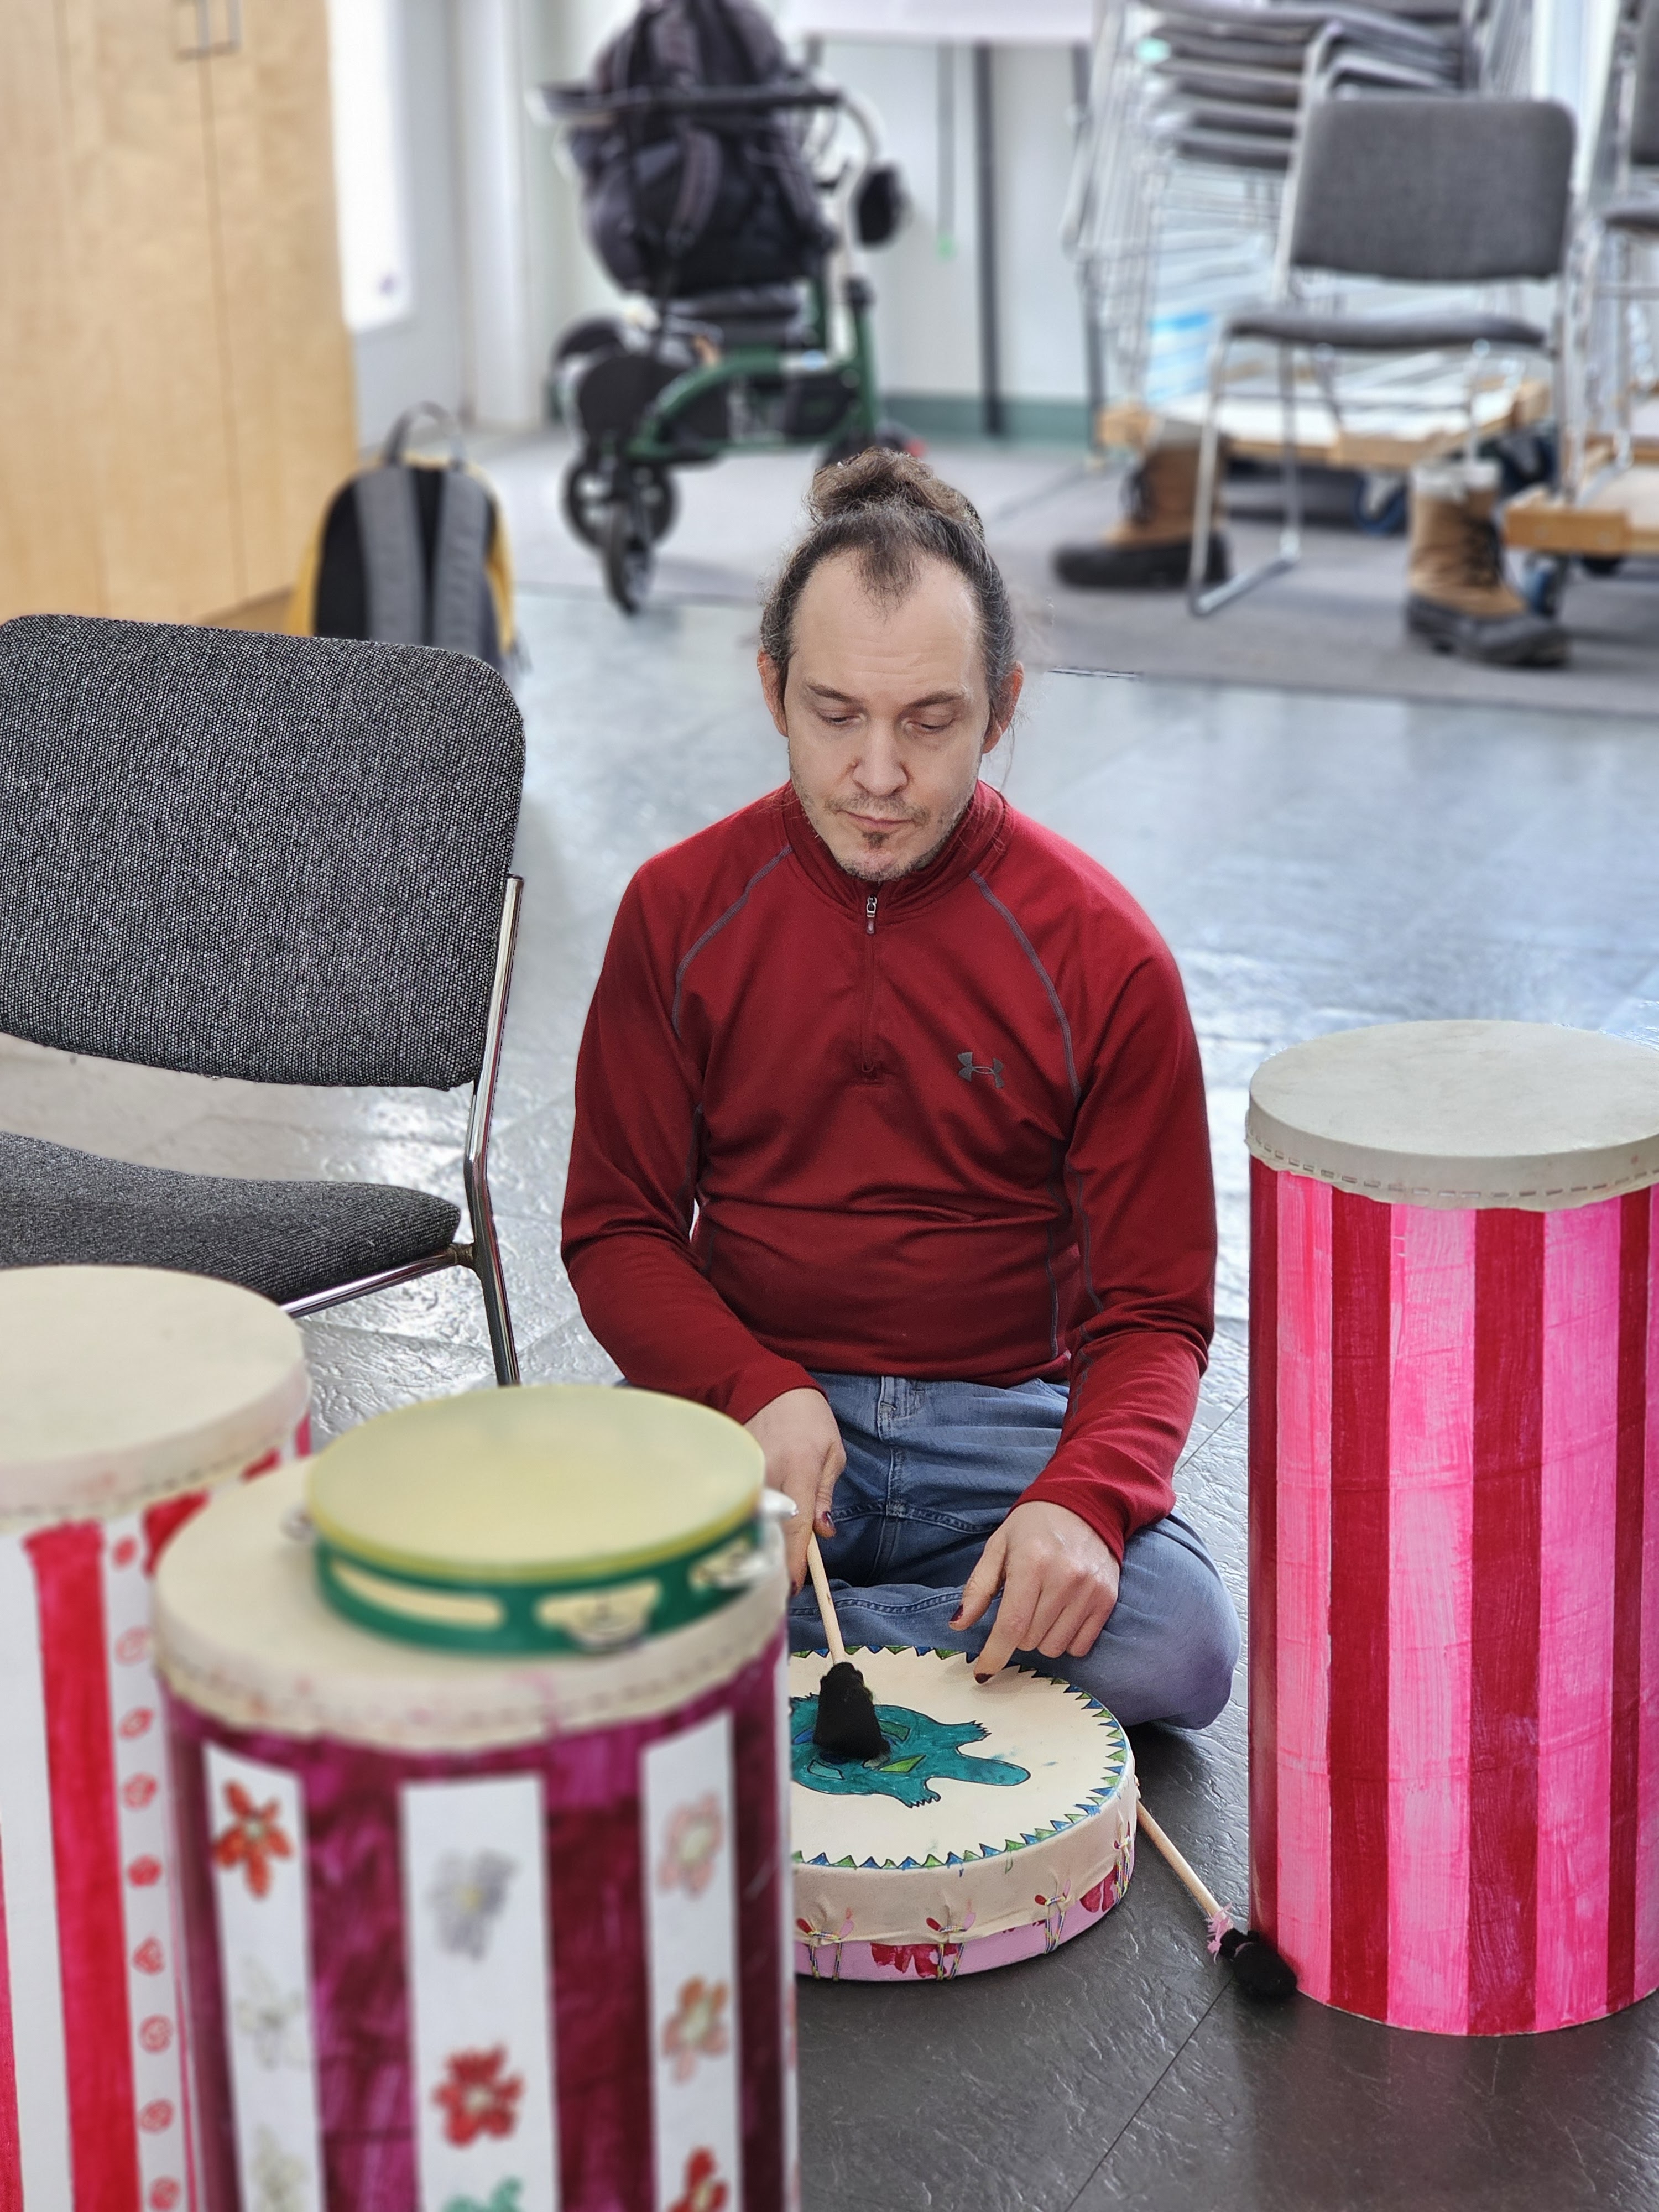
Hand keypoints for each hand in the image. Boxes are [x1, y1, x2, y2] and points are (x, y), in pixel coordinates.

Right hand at [745, 1388, 844, 1591]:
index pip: (797, 1524)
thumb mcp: (833, 1453)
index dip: (794, 1559)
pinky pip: (742, 1502)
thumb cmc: (809, 1420)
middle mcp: (771, 1472)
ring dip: (760, 1541)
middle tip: (779, 1584)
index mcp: (801, 1468)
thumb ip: (826, 1494)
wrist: (769, 1387)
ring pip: (752, 1517)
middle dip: (775, 1558)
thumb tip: (823, 1532)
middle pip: (770, 1527)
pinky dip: (748, 1519)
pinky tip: (751, 1530)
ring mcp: (747, 1471)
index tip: (793, 1585)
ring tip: (766, 1561)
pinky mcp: (732, 1469)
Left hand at [953, 1501, 1120, 1679]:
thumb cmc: (1033, 1527)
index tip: (982, 1671)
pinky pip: (1081, 1645)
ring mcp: (1089, 1591)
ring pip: (1055, 1647)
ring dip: (1041, 1638)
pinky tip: (1062, 1615)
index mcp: (1031, 1564)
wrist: (1085, 1505)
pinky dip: (1066, 1640)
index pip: (1011, 1624)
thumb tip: (958, 1624)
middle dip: (1017, 1634)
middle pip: (1030, 1639)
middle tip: (1021, 1607)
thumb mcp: (998, 1547)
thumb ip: (978, 1587)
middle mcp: (1064, 1579)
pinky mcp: (1107, 1599)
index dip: (994, 1654)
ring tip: (1042, 1609)